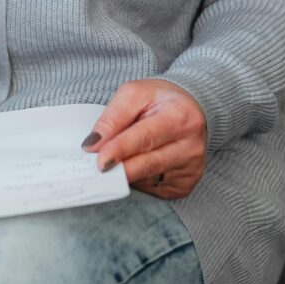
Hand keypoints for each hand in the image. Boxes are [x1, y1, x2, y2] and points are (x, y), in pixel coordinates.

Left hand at [84, 79, 206, 198]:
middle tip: (97, 167)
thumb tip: (93, 144)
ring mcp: (191, 168)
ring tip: (120, 157)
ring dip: (127, 172)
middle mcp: (191, 145)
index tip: (100, 162)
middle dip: (118, 168)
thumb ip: (112, 118)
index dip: (120, 150)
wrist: (189, 109)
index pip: (145, 138)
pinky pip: (153, 189)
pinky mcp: (186, 184)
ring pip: (147, 180)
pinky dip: (139, 180)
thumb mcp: (133, 94)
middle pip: (147, 164)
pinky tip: (139, 163)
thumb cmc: (160, 100)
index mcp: (179, 116)